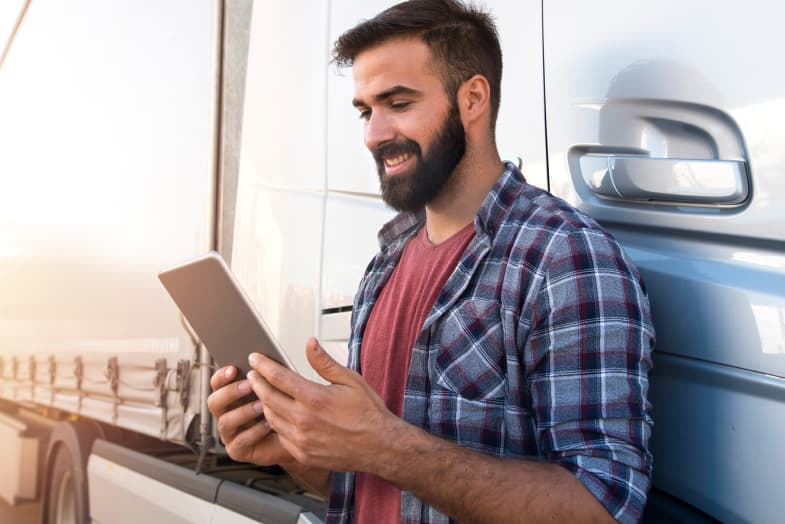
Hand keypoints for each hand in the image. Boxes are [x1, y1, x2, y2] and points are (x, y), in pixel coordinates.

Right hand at [207, 365, 294, 465]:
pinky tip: (268, 424)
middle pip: (214, 402)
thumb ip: (269, 373)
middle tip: (249, 385)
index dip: (222, 376)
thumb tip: (265, 358)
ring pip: (225, 422)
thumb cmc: (287, 408)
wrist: (299, 436)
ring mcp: (230, 433)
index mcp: (231, 395)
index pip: (217, 383)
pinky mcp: (237, 450)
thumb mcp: (278, 387)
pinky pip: (239, 442)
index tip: (234, 368)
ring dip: (243, 411)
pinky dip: (253, 432)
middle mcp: (226, 413)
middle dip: (230, 392)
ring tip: (262, 405)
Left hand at [246, 337, 400, 472]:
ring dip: (264, 403)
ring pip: (270, 418)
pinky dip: (275, 424)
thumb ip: (324, 363)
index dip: (263, 365)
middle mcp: (304, 420)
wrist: (380, 447)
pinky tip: (278, 416)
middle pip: (267, 397)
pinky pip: (279, 436)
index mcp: (314, 398)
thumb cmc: (368, 413)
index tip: (255, 358)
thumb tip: (310, 344)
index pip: (278, 377)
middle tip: (253, 374)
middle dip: (257, 383)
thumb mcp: (350, 380)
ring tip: (264, 393)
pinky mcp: (302, 454)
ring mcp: (301, 439)